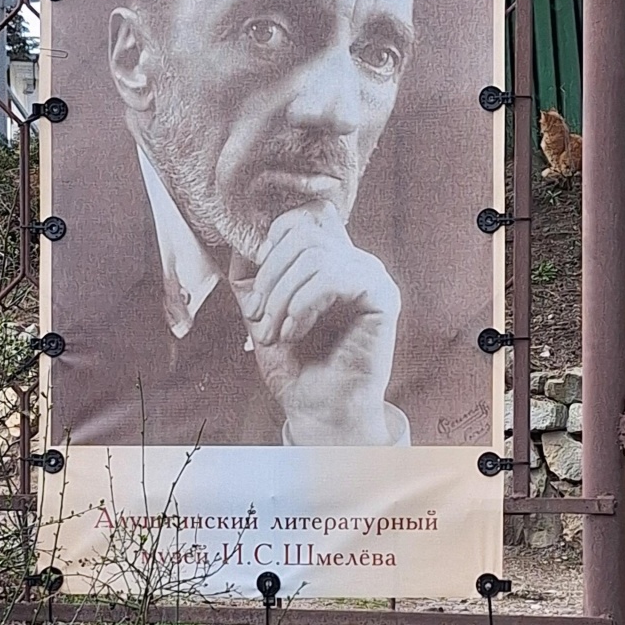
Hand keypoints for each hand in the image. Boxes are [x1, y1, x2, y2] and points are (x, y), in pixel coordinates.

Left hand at [229, 204, 400, 443]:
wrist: (317, 409)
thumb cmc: (294, 365)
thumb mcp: (260, 310)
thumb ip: (252, 273)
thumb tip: (241, 238)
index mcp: (332, 260)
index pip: (305, 216)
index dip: (273, 242)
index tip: (258, 289)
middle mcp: (356, 262)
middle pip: (304, 233)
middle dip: (270, 277)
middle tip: (258, 318)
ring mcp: (372, 276)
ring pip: (314, 256)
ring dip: (282, 298)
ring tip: (275, 333)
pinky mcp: (383, 296)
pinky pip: (333, 277)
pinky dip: (303, 304)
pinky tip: (295, 332)